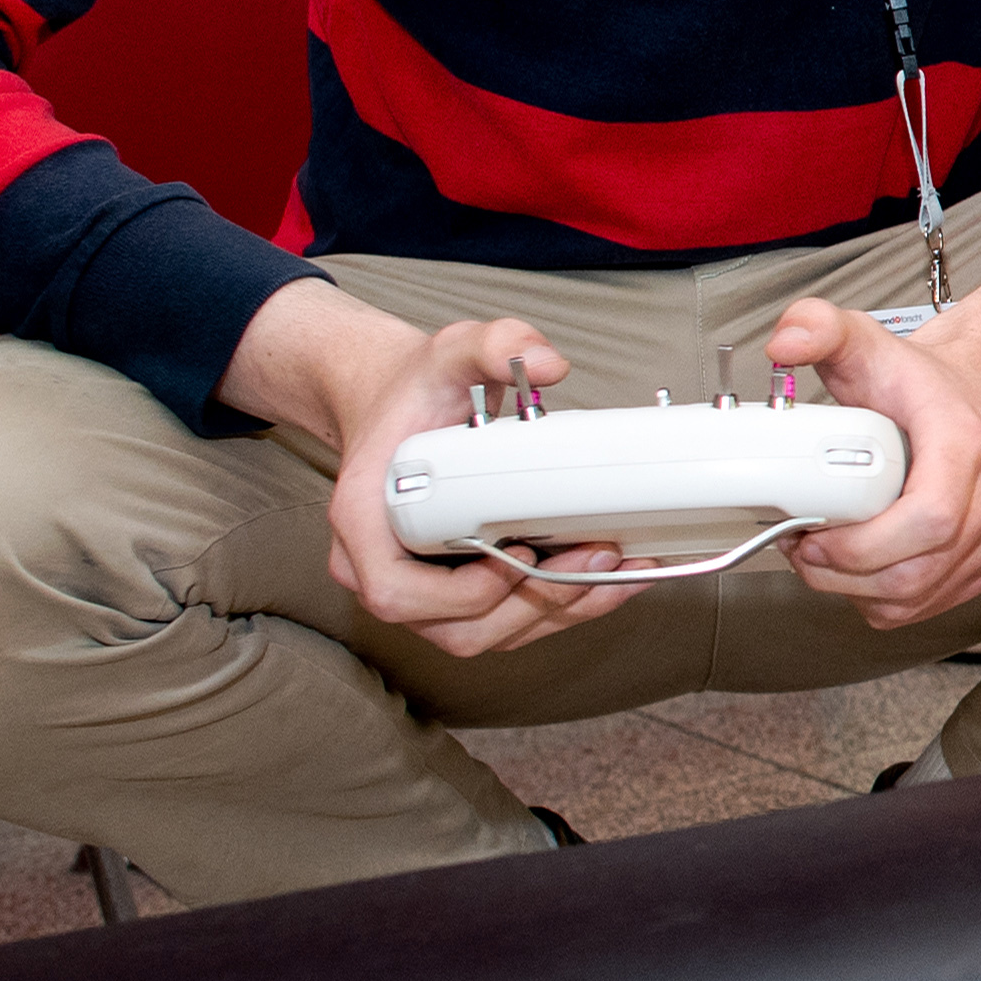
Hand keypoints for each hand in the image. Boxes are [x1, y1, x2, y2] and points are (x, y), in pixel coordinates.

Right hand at [222, 281, 643, 662]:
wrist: (404, 405)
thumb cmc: (418, 391)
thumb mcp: (451, 351)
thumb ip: (495, 344)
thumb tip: (548, 363)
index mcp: (364, 522)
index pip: (395, 592)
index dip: (460, 594)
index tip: (519, 557)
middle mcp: (386, 567)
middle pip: (454, 629)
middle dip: (533, 605)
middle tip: (596, 556)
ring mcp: (423, 589)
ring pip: (486, 636)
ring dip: (558, 614)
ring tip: (615, 568)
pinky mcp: (460, 593)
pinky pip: (507, 622)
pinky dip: (562, 610)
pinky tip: (611, 577)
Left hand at [769, 261, 980, 629]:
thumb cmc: (928, 381)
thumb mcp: (867, 342)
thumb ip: (820, 328)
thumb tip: (786, 340)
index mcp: (967, 442)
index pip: (929, 519)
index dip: (864, 545)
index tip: (816, 536)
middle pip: (919, 572)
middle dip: (846, 575)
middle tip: (805, 551)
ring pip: (922, 597)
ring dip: (859, 591)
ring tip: (826, 558)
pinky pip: (932, 603)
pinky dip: (887, 598)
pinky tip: (862, 568)